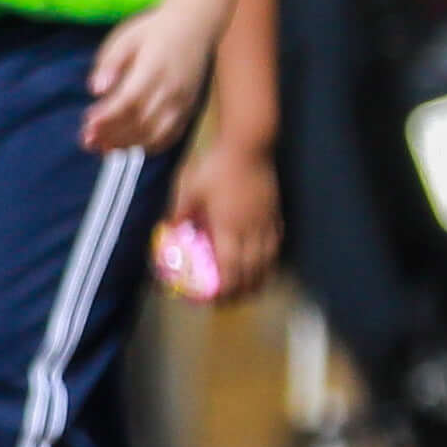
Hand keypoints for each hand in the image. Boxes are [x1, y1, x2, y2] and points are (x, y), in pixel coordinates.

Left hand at [84, 2, 222, 155]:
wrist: (195, 24)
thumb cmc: (153, 30)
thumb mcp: (125, 39)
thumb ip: (109, 64)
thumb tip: (95, 90)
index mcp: (154, 70)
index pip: (129, 102)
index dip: (107, 118)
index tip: (87, 125)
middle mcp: (172, 90)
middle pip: (141, 122)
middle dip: (112, 135)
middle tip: (88, 141)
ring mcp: (184, 101)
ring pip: (156, 133)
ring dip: (129, 144)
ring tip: (103, 147)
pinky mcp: (190, 108)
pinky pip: (172, 135)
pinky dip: (151, 145)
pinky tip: (130, 146)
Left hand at [164, 140, 279, 304]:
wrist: (248, 145)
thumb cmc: (215, 166)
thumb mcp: (188, 189)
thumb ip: (180, 212)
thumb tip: (170, 229)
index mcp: (229, 228)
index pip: (231, 270)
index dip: (225, 289)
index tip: (214, 300)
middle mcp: (252, 230)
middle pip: (253, 272)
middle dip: (241, 291)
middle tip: (227, 301)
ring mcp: (267, 222)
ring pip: (268, 261)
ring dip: (257, 279)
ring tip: (245, 289)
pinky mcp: (276, 214)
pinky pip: (275, 245)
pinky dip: (268, 260)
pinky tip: (261, 263)